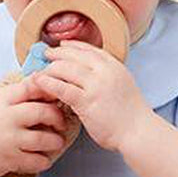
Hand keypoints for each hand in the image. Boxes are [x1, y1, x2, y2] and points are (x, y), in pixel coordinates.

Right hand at [0, 77, 69, 176]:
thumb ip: (8, 99)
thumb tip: (35, 85)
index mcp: (0, 101)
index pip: (30, 87)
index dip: (47, 89)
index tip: (54, 96)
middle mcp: (6, 118)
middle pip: (44, 112)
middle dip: (58, 118)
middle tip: (60, 123)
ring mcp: (9, 140)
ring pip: (46, 139)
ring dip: (55, 142)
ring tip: (55, 142)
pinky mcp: (10, 160)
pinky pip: (38, 161)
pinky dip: (44, 161)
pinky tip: (41, 159)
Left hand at [31, 40, 152, 152]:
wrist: (138, 132)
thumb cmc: (131, 115)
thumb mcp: (123, 85)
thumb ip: (107, 77)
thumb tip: (90, 75)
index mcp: (115, 66)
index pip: (90, 49)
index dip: (73, 46)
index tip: (62, 44)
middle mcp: (105, 72)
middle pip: (74, 55)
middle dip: (57, 53)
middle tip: (45, 54)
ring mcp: (96, 86)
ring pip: (65, 69)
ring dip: (50, 68)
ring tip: (39, 70)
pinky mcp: (86, 101)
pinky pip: (62, 88)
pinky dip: (48, 83)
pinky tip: (39, 82)